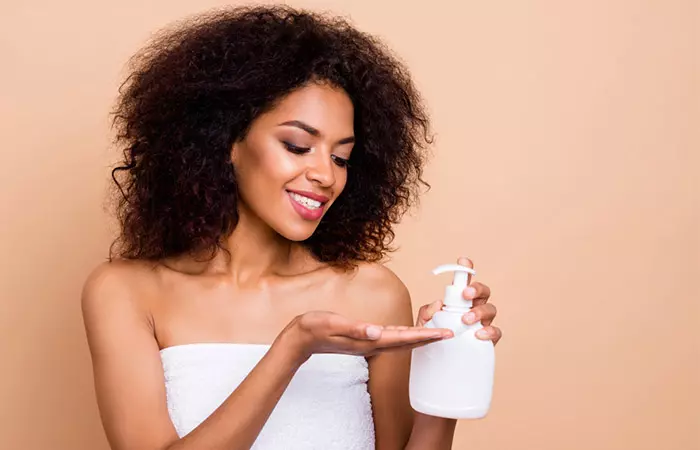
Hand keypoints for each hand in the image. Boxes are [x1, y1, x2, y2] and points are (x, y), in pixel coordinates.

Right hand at [281, 311, 452, 361]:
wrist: (299, 339)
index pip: (403, 339)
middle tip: (452, 332)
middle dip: (430, 337)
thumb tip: (377, 332)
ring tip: (438, 330)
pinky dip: (406, 334)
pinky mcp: (365, 339)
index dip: (425, 336)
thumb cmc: (314, 328)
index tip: (444, 334)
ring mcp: (369, 343)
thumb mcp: (332, 324)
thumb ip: (354, 328)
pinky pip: (392, 338)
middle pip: (407, 342)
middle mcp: (372, 344)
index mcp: (368, 340)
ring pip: (401, 341)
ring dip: (420, 336)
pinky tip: (412, 331)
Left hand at [415, 257, 501, 344]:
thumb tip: (438, 304)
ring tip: (466, 319)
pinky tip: (478, 334)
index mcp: (460, 302)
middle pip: (484, 292)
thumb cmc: (435, 340)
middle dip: (477, 289)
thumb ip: (426, 313)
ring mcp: (483, 323)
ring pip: (491, 309)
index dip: (466, 270)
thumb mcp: (424, 326)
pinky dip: (489, 331)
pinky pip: (496, 332)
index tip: (463, 262)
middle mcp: (474, 309)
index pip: (465, 283)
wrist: (439, 364)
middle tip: (465, 295)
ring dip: (479, 311)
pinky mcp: (488, 340)